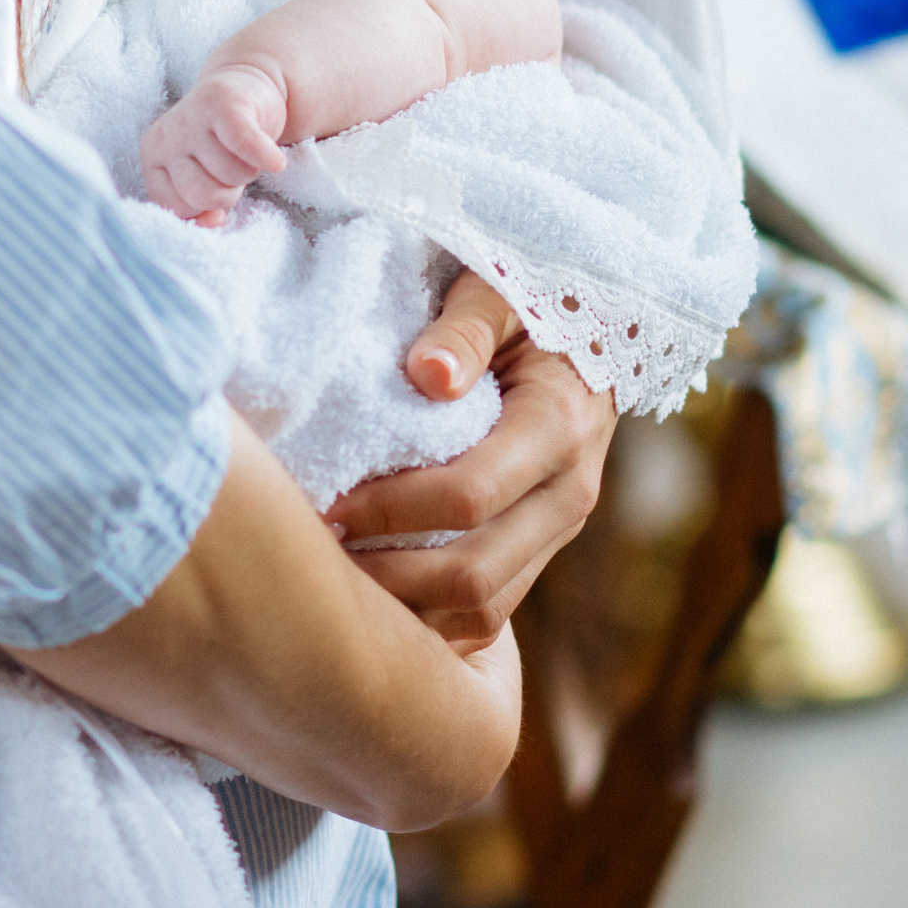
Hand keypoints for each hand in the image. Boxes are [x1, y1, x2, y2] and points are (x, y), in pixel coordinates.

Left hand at [138, 63, 289, 224]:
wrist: (245, 84)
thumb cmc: (221, 140)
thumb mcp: (203, 175)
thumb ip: (199, 206)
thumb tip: (214, 222)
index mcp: (152, 157)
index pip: (176, 208)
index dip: (204, 207)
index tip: (216, 185)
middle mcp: (165, 136)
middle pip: (204, 196)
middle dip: (229, 191)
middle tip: (232, 167)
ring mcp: (191, 118)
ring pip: (230, 175)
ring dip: (249, 170)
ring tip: (244, 151)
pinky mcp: (222, 103)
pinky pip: (244, 144)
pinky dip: (266, 157)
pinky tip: (276, 160)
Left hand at [330, 268, 616, 644]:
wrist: (592, 323)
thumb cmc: (525, 299)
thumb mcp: (497, 289)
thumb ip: (464, 328)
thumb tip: (428, 375)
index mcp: (558, 426)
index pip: (469, 496)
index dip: (388, 509)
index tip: (324, 504)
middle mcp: (569, 492)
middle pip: (474, 574)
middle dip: (386, 575)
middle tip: (316, 555)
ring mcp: (558, 529)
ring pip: (481, 609)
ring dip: (403, 608)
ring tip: (335, 579)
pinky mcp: (540, 548)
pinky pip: (488, 613)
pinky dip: (428, 618)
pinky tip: (372, 595)